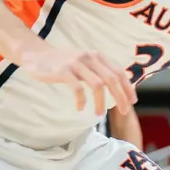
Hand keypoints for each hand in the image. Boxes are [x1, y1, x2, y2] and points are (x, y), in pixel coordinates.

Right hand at [18, 40, 134, 115]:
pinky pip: (77, 88)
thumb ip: (100, 71)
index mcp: (98, 56)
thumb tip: (119, 87)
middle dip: (120, 97)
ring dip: (101, 102)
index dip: (128, 87)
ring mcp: (76, 63)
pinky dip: (81, 100)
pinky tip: (81, 108)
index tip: (132, 101)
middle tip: (123, 111)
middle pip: (112, 79)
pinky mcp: (63, 71)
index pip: (119, 72)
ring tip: (100, 114)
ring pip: (97, 85)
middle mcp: (89, 57)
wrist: (37, 55)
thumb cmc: (64, 63)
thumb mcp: (85, 63)